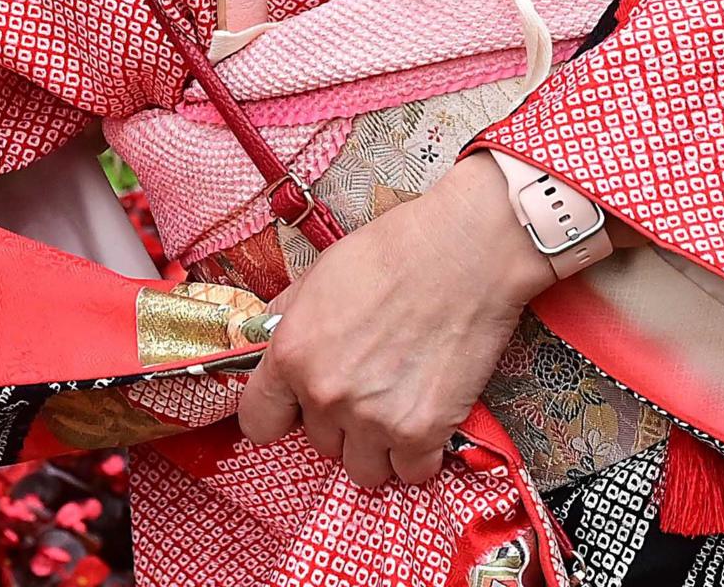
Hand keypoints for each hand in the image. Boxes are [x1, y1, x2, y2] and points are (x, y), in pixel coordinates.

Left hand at [238, 154, 554, 488]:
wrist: (465, 251)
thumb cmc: (393, 251)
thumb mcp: (321, 273)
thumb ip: (291, 316)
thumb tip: (272, 335)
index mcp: (292, 354)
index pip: (258, 422)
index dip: (280, 415)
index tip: (299, 406)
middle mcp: (326, 394)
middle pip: (320, 443)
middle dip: (341, 421)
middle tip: (371, 384)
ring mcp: (374, 418)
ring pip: (363, 470)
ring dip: (378, 446)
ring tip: (398, 407)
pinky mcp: (423, 431)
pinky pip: (411, 472)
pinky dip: (420, 454)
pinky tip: (428, 419)